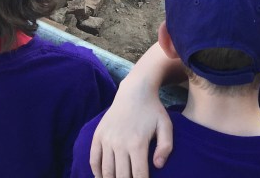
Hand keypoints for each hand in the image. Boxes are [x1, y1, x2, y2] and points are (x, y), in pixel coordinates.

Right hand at [89, 45, 177, 177]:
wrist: (134, 91)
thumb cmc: (152, 110)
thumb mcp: (166, 125)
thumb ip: (166, 146)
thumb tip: (158, 166)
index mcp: (138, 143)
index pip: (139, 175)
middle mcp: (120, 143)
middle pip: (121, 176)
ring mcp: (107, 140)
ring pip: (106, 171)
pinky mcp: (98, 136)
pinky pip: (94, 160)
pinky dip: (96, 173)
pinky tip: (102, 177)